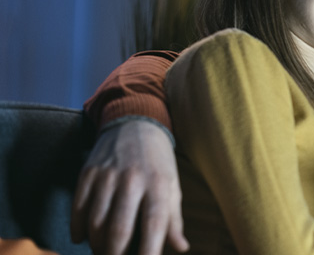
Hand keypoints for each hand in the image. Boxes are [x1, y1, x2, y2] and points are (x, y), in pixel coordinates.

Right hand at [71, 120, 188, 254]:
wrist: (135, 124)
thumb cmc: (158, 163)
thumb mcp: (172, 187)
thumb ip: (174, 220)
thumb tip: (181, 247)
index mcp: (159, 185)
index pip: (154, 225)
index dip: (148, 252)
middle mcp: (133, 180)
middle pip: (119, 230)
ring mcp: (108, 175)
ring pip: (95, 222)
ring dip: (96, 245)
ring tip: (102, 250)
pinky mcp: (88, 172)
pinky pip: (78, 208)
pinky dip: (78, 228)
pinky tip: (82, 238)